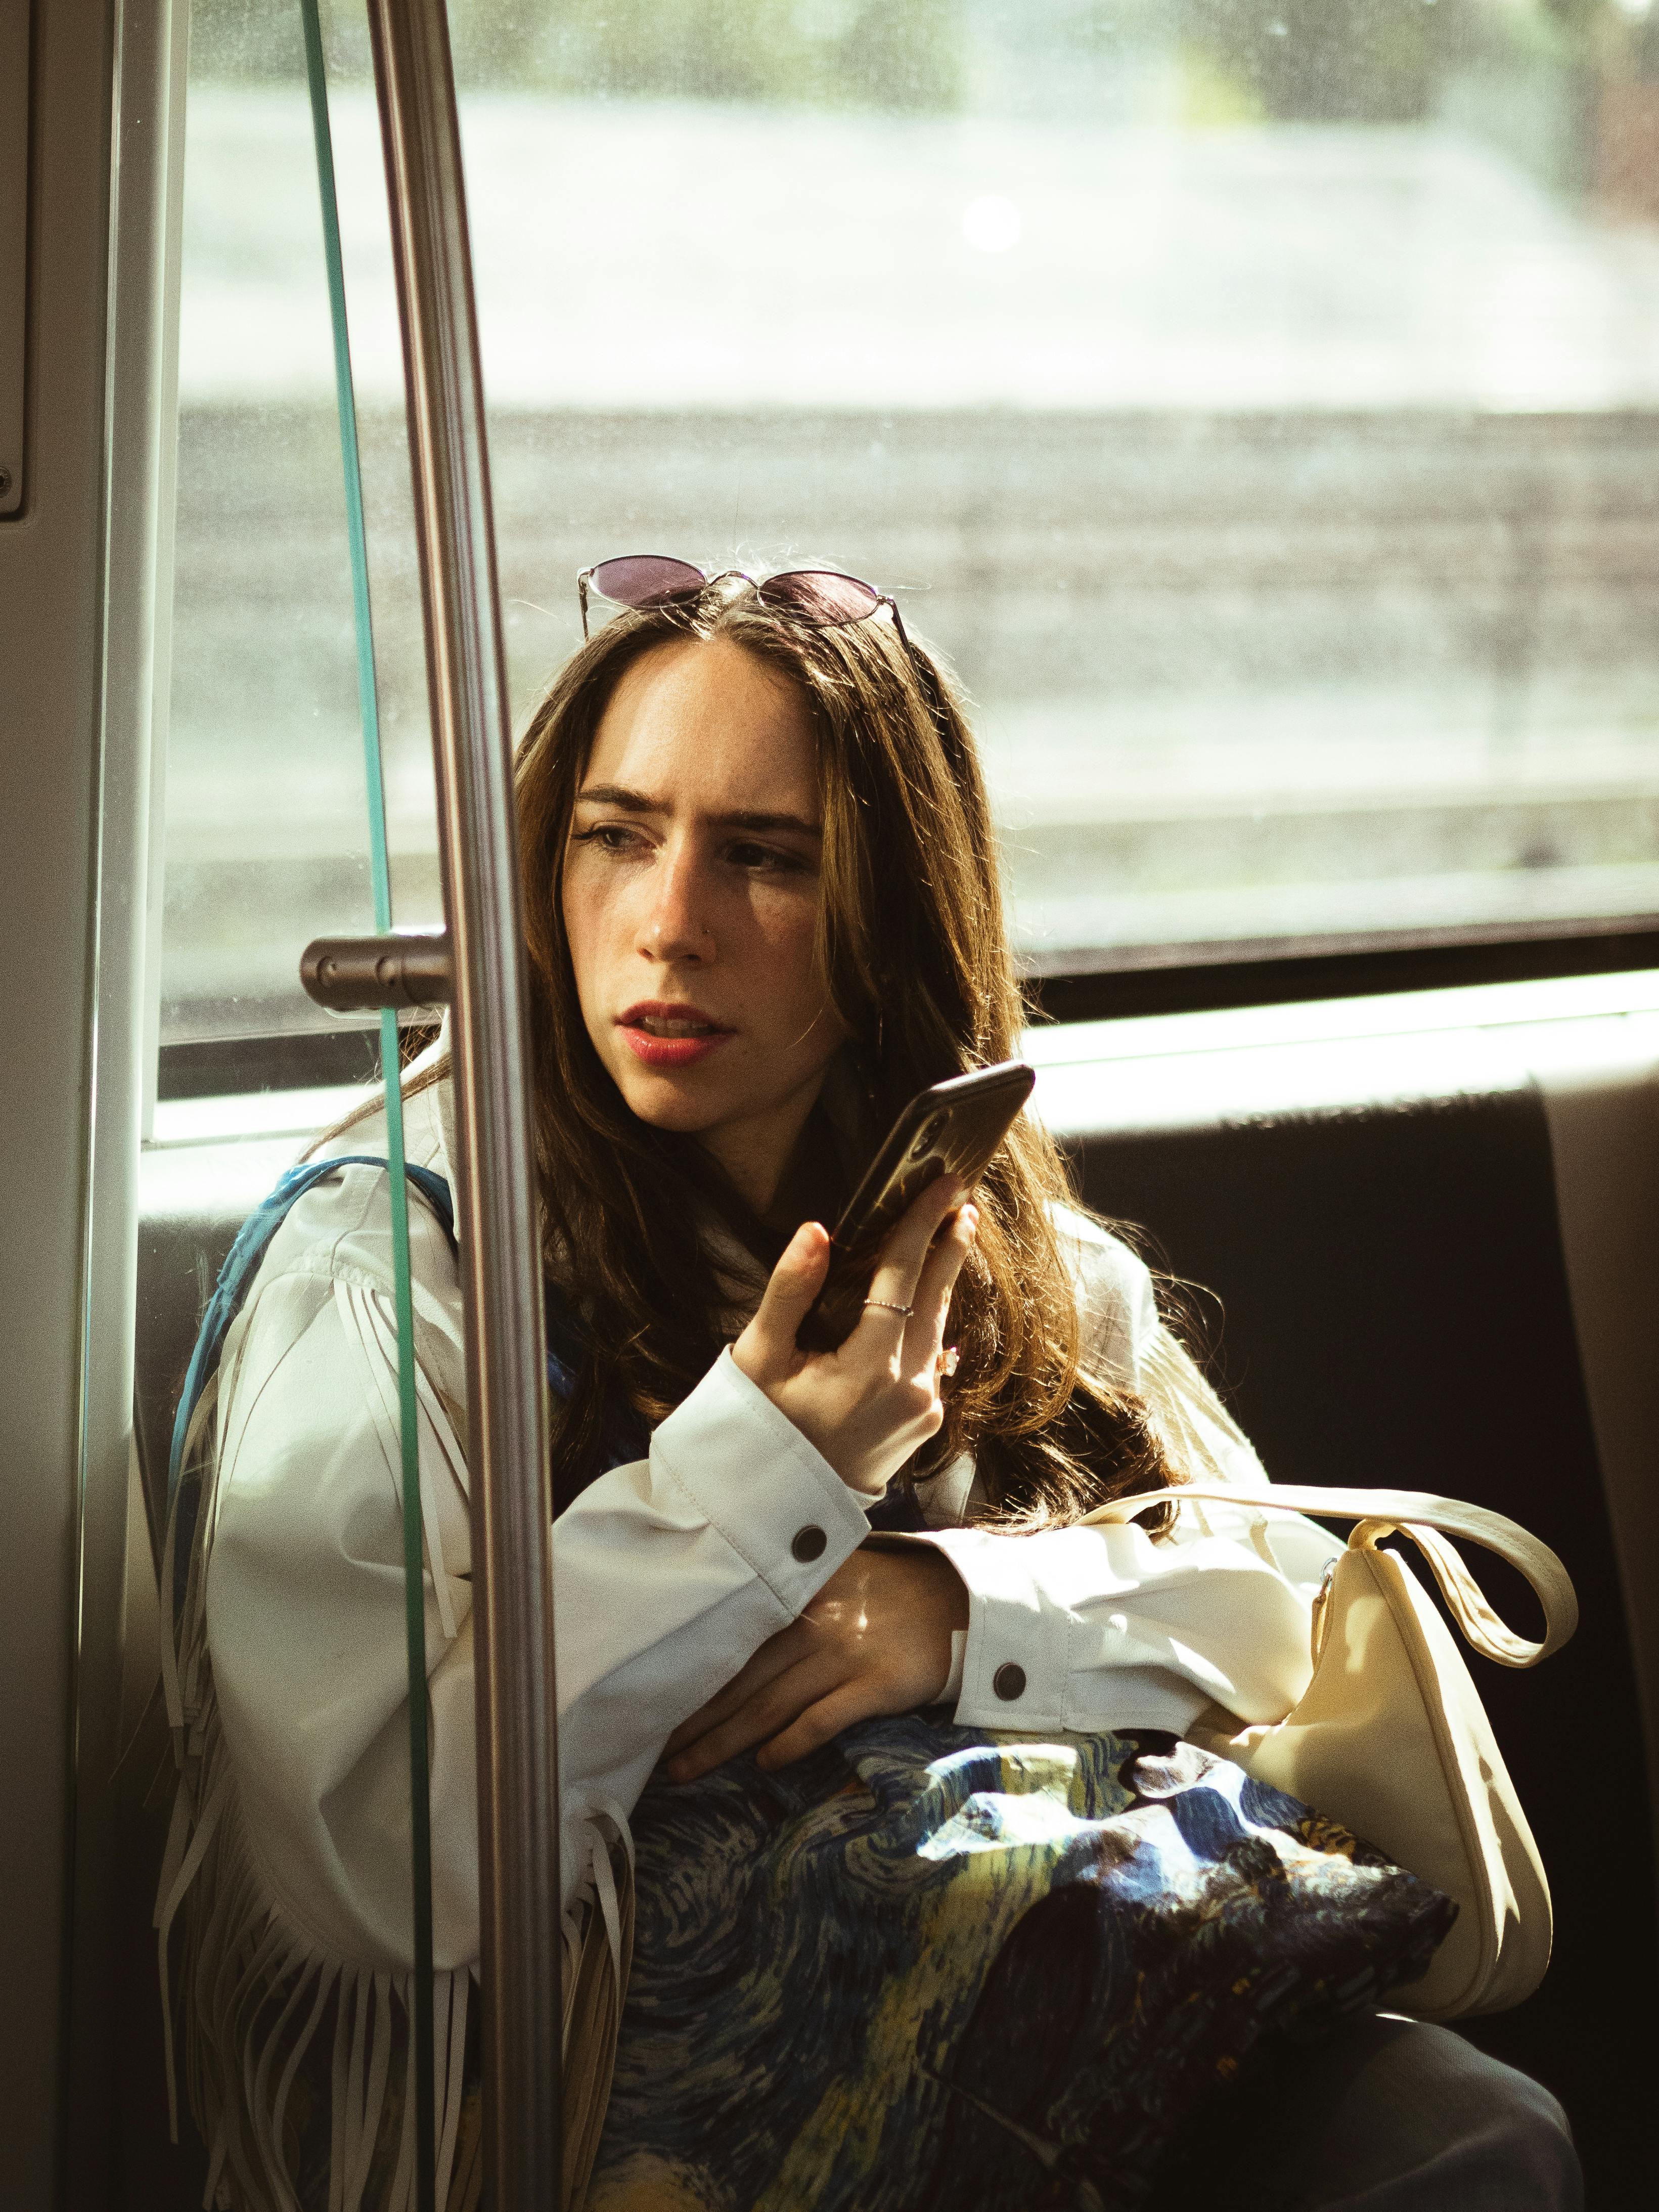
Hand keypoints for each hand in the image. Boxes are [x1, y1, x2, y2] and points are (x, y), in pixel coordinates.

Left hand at [664, 1543, 969, 1780]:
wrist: (955, 1603)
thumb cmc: (885, 1591)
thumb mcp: (831, 1573)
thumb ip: (784, 1591)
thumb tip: (723, 1619)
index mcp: (796, 1595)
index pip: (730, 1642)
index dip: (689, 1678)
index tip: (652, 1703)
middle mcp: (813, 1625)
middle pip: (739, 1681)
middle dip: (692, 1721)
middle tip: (652, 1751)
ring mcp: (844, 1656)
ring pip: (769, 1706)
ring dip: (723, 1741)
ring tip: (686, 1769)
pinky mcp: (875, 1685)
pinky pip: (822, 1719)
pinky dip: (790, 1742)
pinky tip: (763, 1763)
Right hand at [732, 1175, 977, 1496]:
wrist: (776, 1508)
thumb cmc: (759, 1429)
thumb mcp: (761, 1358)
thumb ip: (790, 1291)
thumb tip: (817, 1231)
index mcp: (868, 1369)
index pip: (901, 1277)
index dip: (921, 1225)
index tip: (943, 1186)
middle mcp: (908, 1389)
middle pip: (934, 1298)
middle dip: (948, 1245)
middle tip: (962, 1200)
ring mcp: (923, 1410)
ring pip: (938, 1328)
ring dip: (942, 1281)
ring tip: (950, 1238)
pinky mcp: (924, 1423)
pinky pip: (935, 1359)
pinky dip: (931, 1323)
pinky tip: (928, 1301)